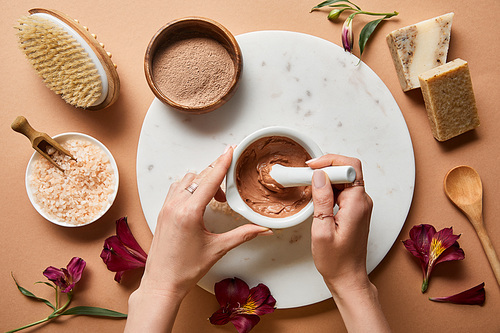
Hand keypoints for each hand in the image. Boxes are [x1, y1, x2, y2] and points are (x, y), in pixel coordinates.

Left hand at [140, 146, 270, 298]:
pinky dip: (189, 188)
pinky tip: (198, 201)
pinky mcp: (162, 212)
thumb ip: (243, 235)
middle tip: (227, 185)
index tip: (230, 151)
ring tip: (214, 198)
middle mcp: (175, 206)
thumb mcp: (218, 249)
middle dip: (215, 176)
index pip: (209, 180)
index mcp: (189, 212)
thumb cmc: (185, 269)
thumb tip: (263, 230)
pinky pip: (176, 189)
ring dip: (202, 182)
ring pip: (186, 180)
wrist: (162, 283)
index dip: (222, 163)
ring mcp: (166, 208)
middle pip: (199, 177)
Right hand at [308, 155, 389, 332]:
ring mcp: (360, 205)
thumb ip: (322, 200)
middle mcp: (362, 201)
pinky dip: (328, 188)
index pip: (350, 167)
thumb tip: (319, 176)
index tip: (311, 168)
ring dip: (326, 177)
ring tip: (307, 184)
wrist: (348, 277)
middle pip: (348, 169)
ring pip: (344, 179)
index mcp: (357, 204)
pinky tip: (316, 195)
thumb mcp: (322, 230)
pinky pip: (343, 190)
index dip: (330, 162)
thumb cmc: (336, 261)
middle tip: (306, 174)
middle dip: (326, 167)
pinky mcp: (355, 210)